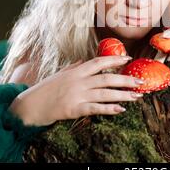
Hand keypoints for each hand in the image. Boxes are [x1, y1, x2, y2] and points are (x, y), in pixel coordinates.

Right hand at [9, 56, 143, 125]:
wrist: (29, 106)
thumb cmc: (44, 90)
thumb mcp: (60, 74)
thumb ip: (74, 67)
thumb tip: (85, 60)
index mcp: (76, 71)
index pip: (99, 62)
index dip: (115, 59)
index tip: (129, 59)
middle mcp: (78, 81)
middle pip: (107, 78)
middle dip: (126, 79)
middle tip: (140, 82)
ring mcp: (77, 95)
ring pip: (105, 93)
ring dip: (123, 95)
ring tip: (137, 97)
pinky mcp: (75, 109)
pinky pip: (96, 109)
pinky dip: (109, 109)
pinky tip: (121, 109)